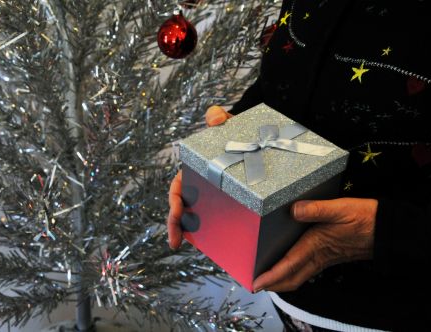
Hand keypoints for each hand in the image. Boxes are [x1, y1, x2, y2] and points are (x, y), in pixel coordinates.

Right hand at [167, 106, 232, 248]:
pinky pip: (220, 218)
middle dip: (176, 225)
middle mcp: (200, 185)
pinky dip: (218, 231)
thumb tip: (214, 116)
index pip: (177, 189)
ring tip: (199, 248)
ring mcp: (213, 196)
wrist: (257, 139)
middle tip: (175, 242)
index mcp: (194, 170)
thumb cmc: (236, 132)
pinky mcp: (230, 203)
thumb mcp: (229, 124)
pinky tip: (227, 245)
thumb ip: (221, 119)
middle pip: (183, 207)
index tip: (174, 218)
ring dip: (195, 232)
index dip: (173, 204)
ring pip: (200, 216)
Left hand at [253, 197, 377, 291]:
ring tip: (267, 278)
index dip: (271, 276)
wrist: (388, 229)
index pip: (288, 266)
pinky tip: (288, 266)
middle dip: (273, 285)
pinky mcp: (330, 257)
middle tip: (255, 285)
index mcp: (316, 245)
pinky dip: (293, 273)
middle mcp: (318, 256)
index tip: (256, 283)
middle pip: (292, 279)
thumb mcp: (340, 208)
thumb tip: (293, 210)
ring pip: (299, 276)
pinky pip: (307, 271)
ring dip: (282, 280)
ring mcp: (325, 259)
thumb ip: (316, 209)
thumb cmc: (364, 218)